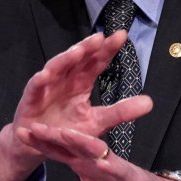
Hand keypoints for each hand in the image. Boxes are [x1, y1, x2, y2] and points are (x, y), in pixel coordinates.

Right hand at [0, 31, 152, 180]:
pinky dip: (39, 81)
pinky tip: (45, 75)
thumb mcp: (98, 122)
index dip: (108, 49)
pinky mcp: (31, 100)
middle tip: (100, 38)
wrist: (38, 145)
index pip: (97, 61)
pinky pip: (34, 89)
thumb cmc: (67, 129)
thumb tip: (150, 102)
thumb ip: (121, 111)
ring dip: (65, 59)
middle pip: (77, 59)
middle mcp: (65, 79)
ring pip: (56, 68)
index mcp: (82, 81)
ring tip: (77, 51)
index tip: (122, 35)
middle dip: (87, 47)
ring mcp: (47, 87)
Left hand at [20, 123, 180, 180]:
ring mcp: (110, 163)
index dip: (39, 143)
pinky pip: (117, 166)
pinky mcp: (127, 173)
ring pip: (93, 148)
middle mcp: (94, 158)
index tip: (21, 134)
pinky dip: (109, 163)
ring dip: (79, 140)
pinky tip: (100, 159)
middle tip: (34, 126)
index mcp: (82, 163)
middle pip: (71, 143)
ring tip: (64, 133)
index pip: (58, 150)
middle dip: (53, 134)